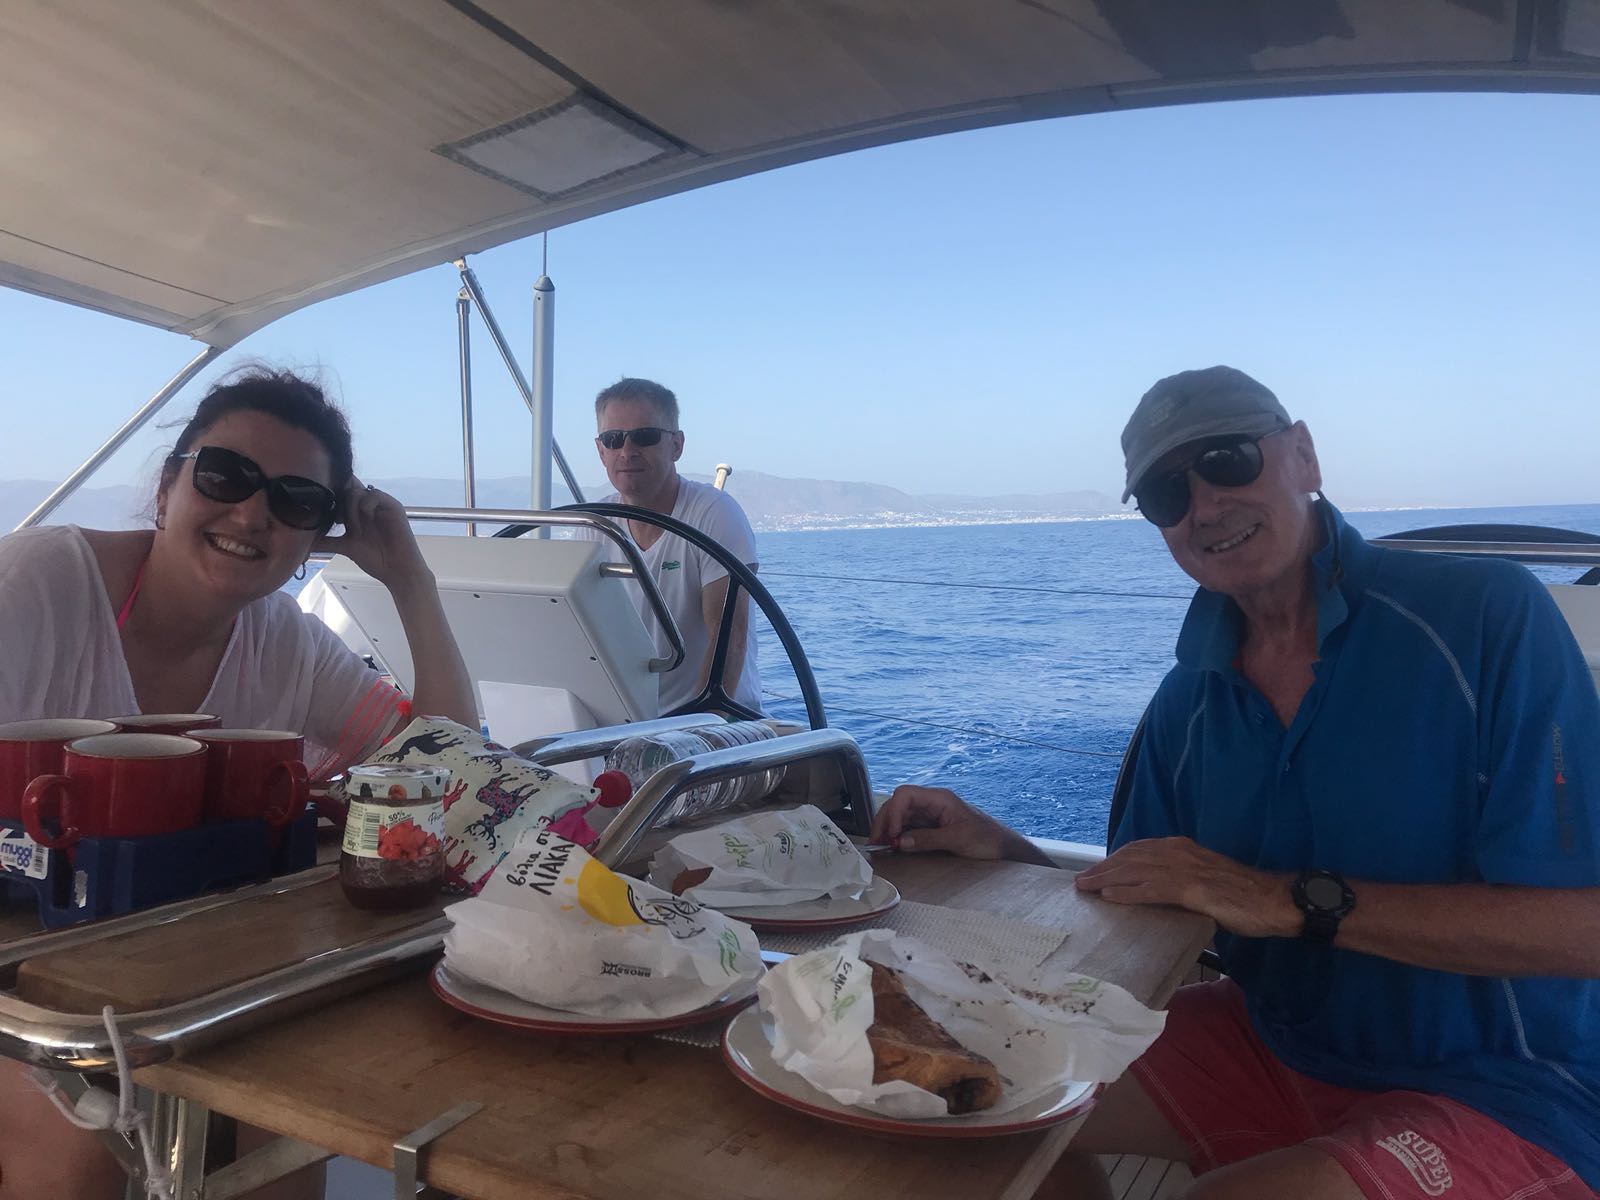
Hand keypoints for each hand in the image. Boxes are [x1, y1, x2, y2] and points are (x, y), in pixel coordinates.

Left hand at [315, 477, 429, 589]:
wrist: (397, 570)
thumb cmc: (375, 559)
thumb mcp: (346, 547)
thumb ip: (327, 542)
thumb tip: (303, 543)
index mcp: (356, 511)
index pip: (340, 492)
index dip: (331, 498)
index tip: (326, 517)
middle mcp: (367, 505)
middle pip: (346, 487)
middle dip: (338, 503)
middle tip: (338, 522)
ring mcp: (380, 504)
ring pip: (356, 490)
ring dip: (350, 509)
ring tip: (353, 530)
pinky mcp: (392, 506)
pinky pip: (373, 494)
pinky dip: (364, 507)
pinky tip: (364, 525)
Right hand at [869, 785, 1050, 864]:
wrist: (1003, 848)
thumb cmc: (987, 839)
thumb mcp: (958, 839)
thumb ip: (928, 839)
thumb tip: (901, 842)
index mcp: (940, 798)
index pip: (905, 794)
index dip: (894, 812)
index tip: (892, 834)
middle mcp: (932, 804)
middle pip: (898, 804)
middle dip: (885, 822)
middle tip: (877, 843)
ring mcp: (930, 816)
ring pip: (900, 817)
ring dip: (888, 830)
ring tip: (881, 847)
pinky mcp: (931, 828)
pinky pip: (908, 828)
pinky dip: (897, 837)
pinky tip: (893, 847)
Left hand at [1074, 837, 1297, 937]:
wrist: (1274, 899)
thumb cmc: (1245, 896)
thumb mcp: (1207, 881)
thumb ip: (1182, 881)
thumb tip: (1161, 893)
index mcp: (1184, 848)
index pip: (1140, 850)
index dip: (1116, 859)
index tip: (1098, 870)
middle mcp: (1180, 853)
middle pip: (1132, 857)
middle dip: (1105, 868)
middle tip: (1082, 880)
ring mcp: (1186, 870)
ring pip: (1137, 871)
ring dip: (1107, 879)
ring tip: (1087, 887)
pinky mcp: (1193, 889)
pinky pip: (1153, 890)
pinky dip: (1128, 893)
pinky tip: (1110, 897)